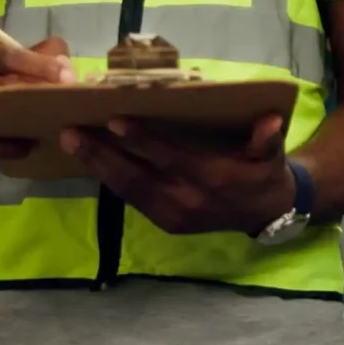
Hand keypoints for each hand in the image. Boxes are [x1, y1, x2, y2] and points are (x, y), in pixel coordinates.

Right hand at [0, 35, 73, 161]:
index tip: (67, 76)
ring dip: (26, 120)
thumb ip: (43, 56)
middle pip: (3, 84)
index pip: (10, 56)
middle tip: (68, 100)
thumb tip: (66, 64)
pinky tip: (28, 147)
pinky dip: (8, 148)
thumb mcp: (15, 63)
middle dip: (37, 91)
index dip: (40, 64)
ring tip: (54, 124)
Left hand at [64, 113, 297, 236]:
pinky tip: (92, 161)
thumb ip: (267, 139)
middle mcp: (187, 200)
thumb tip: (270, 122)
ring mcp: (173, 216)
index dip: (142, 140)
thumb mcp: (272, 155)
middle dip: (102, 154)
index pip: (169, 157)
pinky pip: (132, 199)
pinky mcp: (166, 223)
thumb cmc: (264, 173)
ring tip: (72, 143)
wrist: (267, 214)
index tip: (114, 121)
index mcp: (211, 179)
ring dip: (98, 166)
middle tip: (71, 132)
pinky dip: (110, 180)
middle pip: (137, 176)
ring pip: (128, 190)